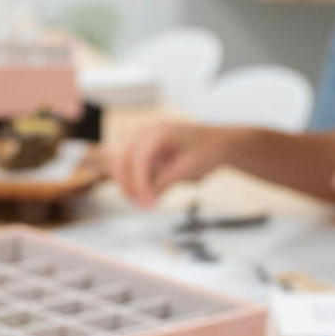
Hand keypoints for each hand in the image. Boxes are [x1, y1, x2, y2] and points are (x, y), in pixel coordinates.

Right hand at [109, 122, 236, 206]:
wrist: (217, 142)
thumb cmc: (207, 150)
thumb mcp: (188, 169)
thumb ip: (165, 182)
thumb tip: (146, 198)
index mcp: (161, 132)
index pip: (140, 159)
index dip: (141, 184)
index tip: (148, 204)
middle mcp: (147, 130)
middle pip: (122, 157)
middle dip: (128, 184)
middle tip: (142, 205)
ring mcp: (141, 136)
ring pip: (117, 158)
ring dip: (124, 180)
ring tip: (140, 200)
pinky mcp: (140, 146)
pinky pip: (122, 159)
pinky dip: (125, 175)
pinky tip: (137, 190)